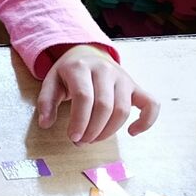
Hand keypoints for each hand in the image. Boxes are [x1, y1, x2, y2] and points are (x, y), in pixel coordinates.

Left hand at [36, 45, 158, 143]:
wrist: (88, 54)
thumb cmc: (68, 73)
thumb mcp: (51, 81)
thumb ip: (46, 101)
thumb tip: (45, 123)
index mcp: (81, 67)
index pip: (84, 97)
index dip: (79, 121)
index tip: (73, 137)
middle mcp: (105, 70)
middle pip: (104, 106)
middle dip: (92, 129)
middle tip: (81, 141)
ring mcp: (123, 77)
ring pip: (123, 109)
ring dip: (109, 130)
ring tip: (94, 138)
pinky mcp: (136, 86)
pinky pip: (151, 104)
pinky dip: (146, 121)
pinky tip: (132, 133)